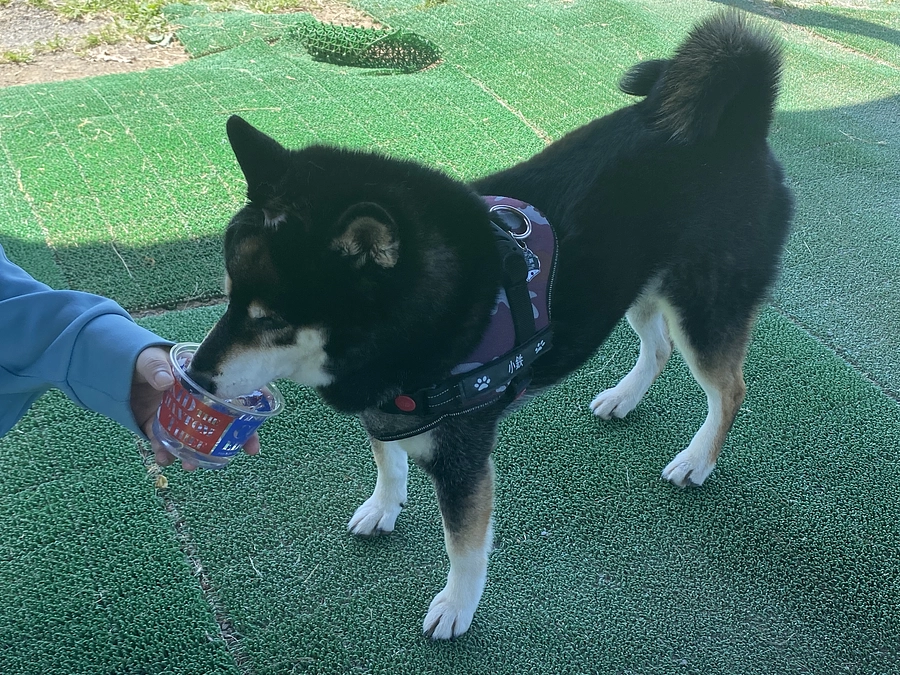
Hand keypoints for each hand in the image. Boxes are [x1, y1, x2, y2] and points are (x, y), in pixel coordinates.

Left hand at [131, 345, 259, 470]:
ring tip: (190, 466)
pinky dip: (166, 453)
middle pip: (224, 422)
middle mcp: (198, 402)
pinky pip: (168, 444)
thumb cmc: (143, 360)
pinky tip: (162, 458)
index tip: (258, 428)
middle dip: (233, 441)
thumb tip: (165, 381)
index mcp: (205, 381)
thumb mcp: (150, 358)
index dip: (253, 412)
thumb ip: (156, 367)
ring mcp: (181, 417)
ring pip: (197, 438)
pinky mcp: (162, 428)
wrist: (118, 372)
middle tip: (234, 456)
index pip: (238, 394)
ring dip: (197, 455)